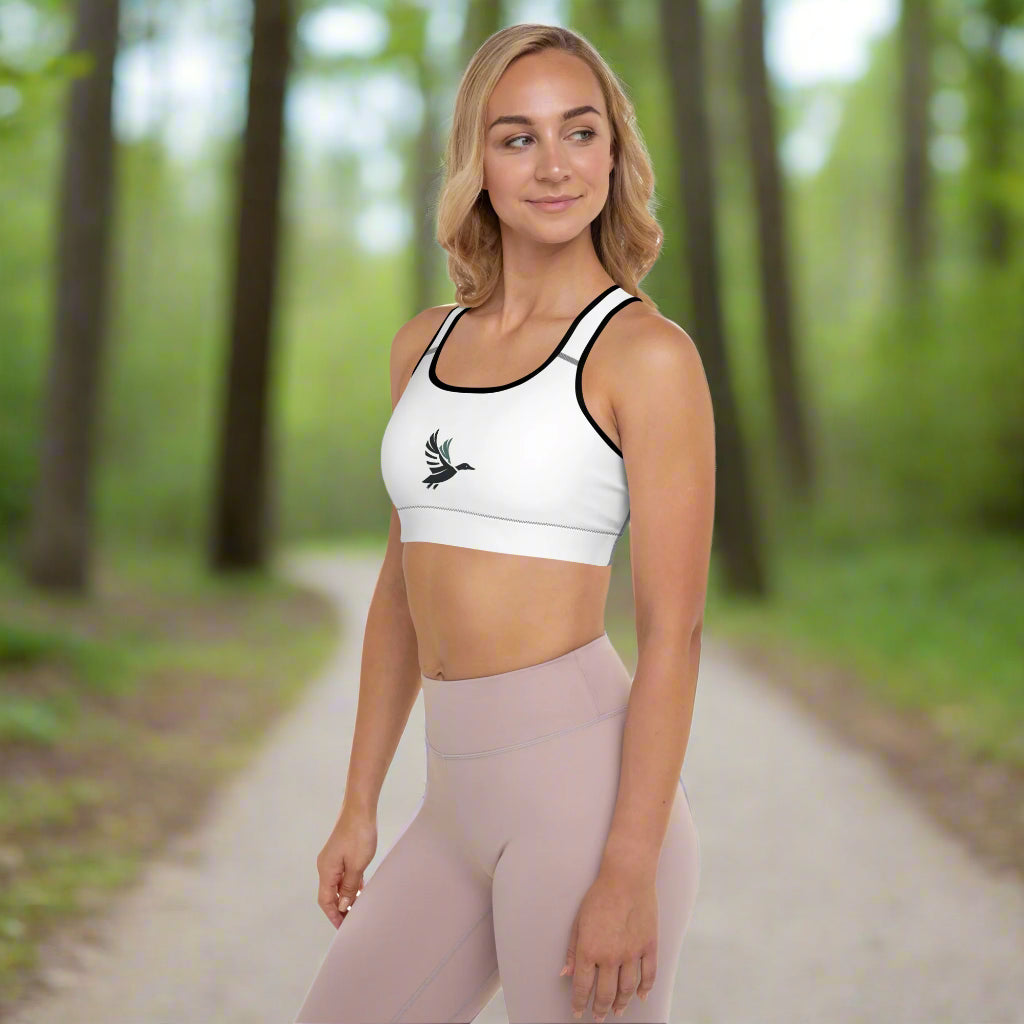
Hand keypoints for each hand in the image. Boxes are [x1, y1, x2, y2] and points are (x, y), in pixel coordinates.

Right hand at [315, 809, 377, 927]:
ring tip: (359, 909)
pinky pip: (344, 874)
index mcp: (326, 870)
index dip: (333, 916)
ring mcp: (334, 859)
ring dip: (346, 897)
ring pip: (338, 884)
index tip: (343, 929)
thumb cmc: (358, 834)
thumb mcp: (357, 865)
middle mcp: (326, 866)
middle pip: (330, 894)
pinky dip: (351, 884)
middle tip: (354, 922)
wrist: (360, 809)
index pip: (326, 900)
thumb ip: (349, 887)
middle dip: (340, 909)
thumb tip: (342, 905)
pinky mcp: (342, 853)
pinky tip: (361, 890)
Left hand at [560, 870, 658, 1020]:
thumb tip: (566, 973)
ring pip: (627, 990)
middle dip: (600, 1009)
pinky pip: (649, 975)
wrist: (627, 878)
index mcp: (589, 950)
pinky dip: (645, 989)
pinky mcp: (649, 946)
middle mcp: (611, 956)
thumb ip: (572, 950)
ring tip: (617, 1011)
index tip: (578, 1012)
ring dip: (621, 1004)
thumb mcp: (578, 921)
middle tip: (598, 1016)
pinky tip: (640, 997)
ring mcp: (632, 953)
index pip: (583, 987)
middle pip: (606, 994)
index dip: (579, 1003)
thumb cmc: (599, 895)